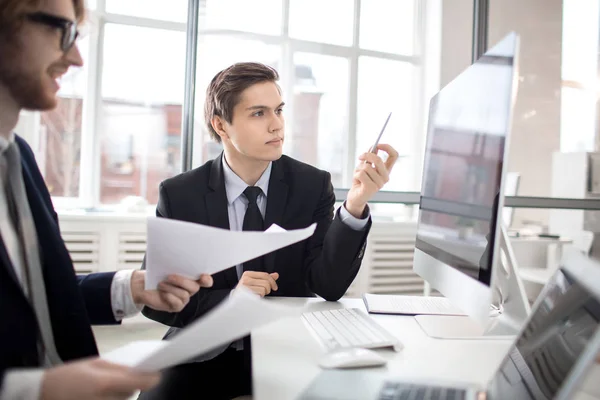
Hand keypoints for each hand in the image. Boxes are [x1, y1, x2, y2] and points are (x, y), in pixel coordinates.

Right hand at [41, 357, 159, 399]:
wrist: (41, 395)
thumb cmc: (67, 377)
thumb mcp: (93, 364)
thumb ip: (118, 368)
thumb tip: (140, 370)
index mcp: (106, 383)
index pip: (143, 382)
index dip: (152, 377)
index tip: (156, 372)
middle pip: (133, 392)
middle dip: (132, 383)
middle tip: (122, 376)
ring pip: (124, 399)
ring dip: (121, 393)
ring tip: (105, 386)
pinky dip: (113, 399)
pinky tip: (102, 393)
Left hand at [131, 270, 212, 311]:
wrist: (143, 285)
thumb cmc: (156, 274)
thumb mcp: (166, 267)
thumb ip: (176, 266)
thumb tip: (180, 260)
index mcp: (192, 278)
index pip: (206, 280)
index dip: (207, 279)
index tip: (202, 276)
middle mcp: (190, 289)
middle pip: (195, 287)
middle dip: (182, 281)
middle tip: (169, 276)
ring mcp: (184, 298)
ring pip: (184, 295)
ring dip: (171, 288)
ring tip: (161, 284)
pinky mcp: (176, 306)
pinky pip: (177, 303)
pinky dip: (169, 296)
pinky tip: (162, 293)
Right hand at [236, 271, 278, 296]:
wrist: (236, 302)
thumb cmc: (246, 292)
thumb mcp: (255, 282)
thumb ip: (265, 278)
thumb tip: (276, 275)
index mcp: (247, 274)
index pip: (265, 275)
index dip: (273, 281)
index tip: (275, 287)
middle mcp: (245, 279)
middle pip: (266, 282)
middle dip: (268, 289)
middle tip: (264, 292)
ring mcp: (245, 287)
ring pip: (264, 289)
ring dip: (263, 294)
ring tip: (257, 294)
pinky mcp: (246, 295)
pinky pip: (259, 296)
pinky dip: (259, 298)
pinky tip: (255, 297)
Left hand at [345, 143, 398, 217]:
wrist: (356, 197)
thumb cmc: (361, 181)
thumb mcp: (365, 167)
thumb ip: (370, 158)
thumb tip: (374, 146)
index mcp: (386, 171)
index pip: (394, 156)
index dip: (387, 147)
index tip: (378, 144)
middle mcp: (385, 177)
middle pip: (378, 160)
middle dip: (367, 155)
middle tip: (360, 156)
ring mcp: (379, 184)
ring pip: (366, 167)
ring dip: (358, 169)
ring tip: (358, 175)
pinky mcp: (371, 188)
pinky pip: (361, 174)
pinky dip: (356, 175)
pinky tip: (357, 180)